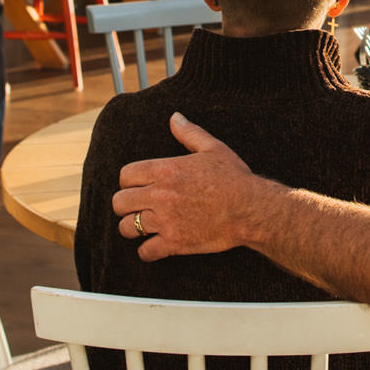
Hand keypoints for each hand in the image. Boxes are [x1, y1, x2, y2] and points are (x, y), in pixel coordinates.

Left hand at [114, 113, 268, 259]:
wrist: (251, 209)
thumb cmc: (234, 178)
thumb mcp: (212, 148)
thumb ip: (189, 133)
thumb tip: (175, 117)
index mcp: (165, 169)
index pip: (125, 175)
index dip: (129, 181)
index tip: (138, 186)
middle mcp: (160, 195)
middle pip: (119, 202)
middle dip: (126, 205)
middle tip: (137, 207)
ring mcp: (166, 221)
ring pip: (127, 227)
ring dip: (133, 228)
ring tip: (144, 227)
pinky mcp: (174, 242)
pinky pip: (146, 252)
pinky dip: (148, 251)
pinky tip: (156, 246)